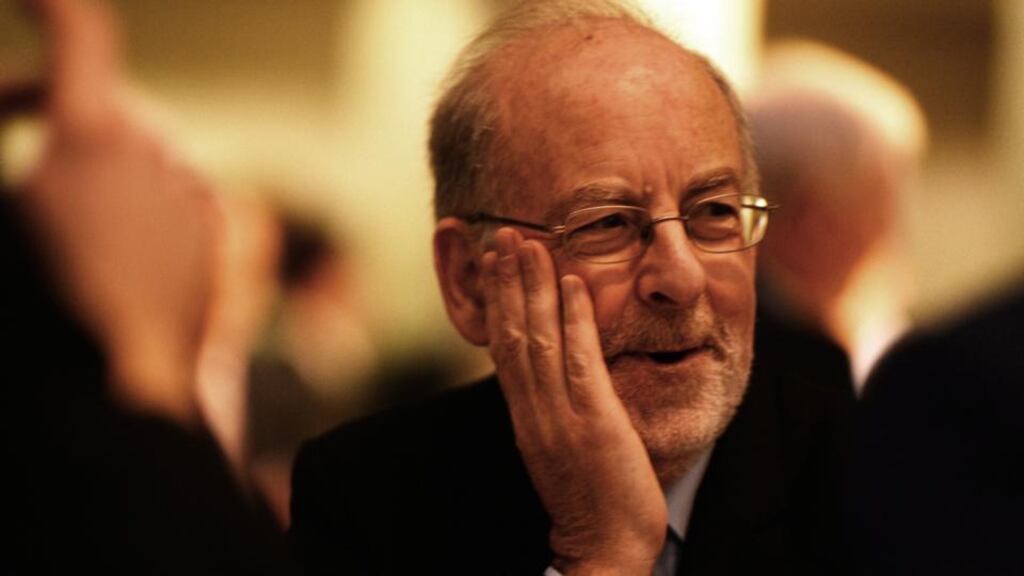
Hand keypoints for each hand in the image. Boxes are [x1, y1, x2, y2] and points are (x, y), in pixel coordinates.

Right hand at [20, 0, 217, 422]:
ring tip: (54, 197)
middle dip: (47, 98)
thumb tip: (27, 139)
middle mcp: (155, 148)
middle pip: (100, 94)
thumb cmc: (42, 300)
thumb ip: (6, 139)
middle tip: (3, 121)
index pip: (82, 31)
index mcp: (95, 132)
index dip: (51, 5)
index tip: (24, 0)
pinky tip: (106, 229)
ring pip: (135, 140)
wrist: (125, 383)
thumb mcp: (6, 218)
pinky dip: (132, 184)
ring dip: (92, 148)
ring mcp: (188, 187)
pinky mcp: (210, 225)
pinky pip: (167, 181)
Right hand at [482, 228, 666, 574]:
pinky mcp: (592, 422)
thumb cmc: (592, 499)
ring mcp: (560, 415)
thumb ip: (554, 408)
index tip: (496, 261)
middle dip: (507, 281)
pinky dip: (574, 319)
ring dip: (533, 287)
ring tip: (529, 243)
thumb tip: (555, 374)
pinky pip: (579, 361)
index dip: (498, 301)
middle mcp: (534, 411)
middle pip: (512, 333)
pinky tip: (574, 284)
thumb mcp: (561, 446)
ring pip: (537, 338)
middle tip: (503, 234)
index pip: (504, 348)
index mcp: (526, 416)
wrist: (605, 549)